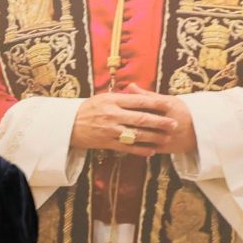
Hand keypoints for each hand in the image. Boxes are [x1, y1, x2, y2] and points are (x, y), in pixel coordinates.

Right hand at [67, 88, 194, 155]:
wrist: (68, 124)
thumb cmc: (88, 108)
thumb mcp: (104, 97)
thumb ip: (122, 96)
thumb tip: (139, 91)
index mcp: (113, 101)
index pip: (138, 101)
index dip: (155, 103)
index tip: (169, 105)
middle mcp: (113, 115)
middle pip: (141, 119)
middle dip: (159, 122)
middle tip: (174, 124)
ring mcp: (110, 130)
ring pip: (136, 134)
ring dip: (153, 137)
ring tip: (167, 138)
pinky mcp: (106, 143)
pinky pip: (127, 148)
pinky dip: (140, 150)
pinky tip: (151, 151)